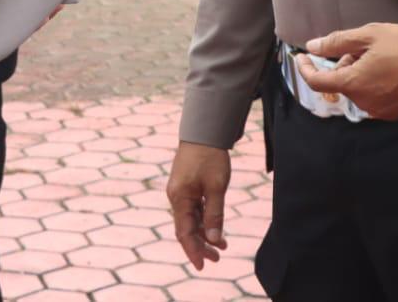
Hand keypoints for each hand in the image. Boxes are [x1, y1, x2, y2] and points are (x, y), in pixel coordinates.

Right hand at [167, 141, 230, 269]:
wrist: (204, 132)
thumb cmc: (210, 158)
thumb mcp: (216, 188)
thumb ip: (214, 214)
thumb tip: (214, 239)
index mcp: (179, 198)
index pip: (184, 232)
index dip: (193, 251)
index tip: (203, 266)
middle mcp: (176, 197)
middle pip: (186, 229)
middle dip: (201, 245)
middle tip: (217, 259)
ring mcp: (180, 192)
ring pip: (190, 220)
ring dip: (204, 234)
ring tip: (222, 246)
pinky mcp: (186, 187)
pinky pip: (193, 210)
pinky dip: (204, 220)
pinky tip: (215, 228)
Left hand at [298, 24, 397, 118]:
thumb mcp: (370, 35)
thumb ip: (337, 42)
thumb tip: (313, 47)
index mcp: (355, 83)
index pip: (318, 81)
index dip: (306, 68)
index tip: (302, 57)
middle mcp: (364, 102)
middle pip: (340, 82)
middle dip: (343, 64)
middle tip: (361, 46)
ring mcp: (379, 111)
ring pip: (356, 89)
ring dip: (358, 73)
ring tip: (378, 55)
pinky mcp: (392, 113)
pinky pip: (371, 97)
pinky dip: (371, 83)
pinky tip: (387, 69)